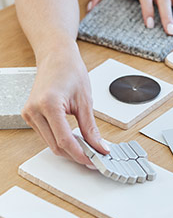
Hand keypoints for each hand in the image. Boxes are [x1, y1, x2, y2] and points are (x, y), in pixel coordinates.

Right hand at [22, 43, 108, 165]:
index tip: (95, 160)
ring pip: (50, 143)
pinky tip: (75, 140)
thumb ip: (90, 127)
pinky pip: (46, 135)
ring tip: (88, 149)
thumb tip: (99, 146)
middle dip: (76, 155)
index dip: (81, 154)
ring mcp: (29, 114)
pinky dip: (61, 140)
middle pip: (56, 146)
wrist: (56, 57)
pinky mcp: (30, 115)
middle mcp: (34, 111)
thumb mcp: (85, 100)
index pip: (64, 140)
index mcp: (48, 105)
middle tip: (95, 157)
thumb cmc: (70, 71)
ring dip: (69, 149)